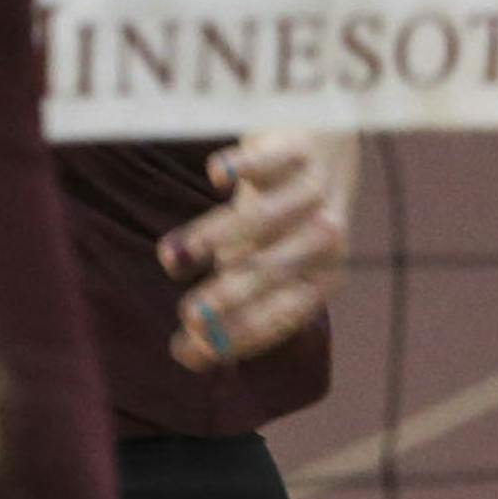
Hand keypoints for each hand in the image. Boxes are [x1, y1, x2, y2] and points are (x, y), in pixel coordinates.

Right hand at [159, 129, 360, 371]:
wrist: (326, 143)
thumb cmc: (283, 219)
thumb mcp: (264, 264)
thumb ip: (233, 305)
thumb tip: (187, 356)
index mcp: (323, 276)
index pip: (282, 315)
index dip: (238, 333)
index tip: (190, 347)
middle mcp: (325, 238)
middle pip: (272, 271)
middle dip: (229, 297)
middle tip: (189, 315)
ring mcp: (313, 191)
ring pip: (261, 218)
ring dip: (215, 238)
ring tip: (170, 258)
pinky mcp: (298, 148)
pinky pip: (268, 161)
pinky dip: (241, 165)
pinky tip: (216, 174)